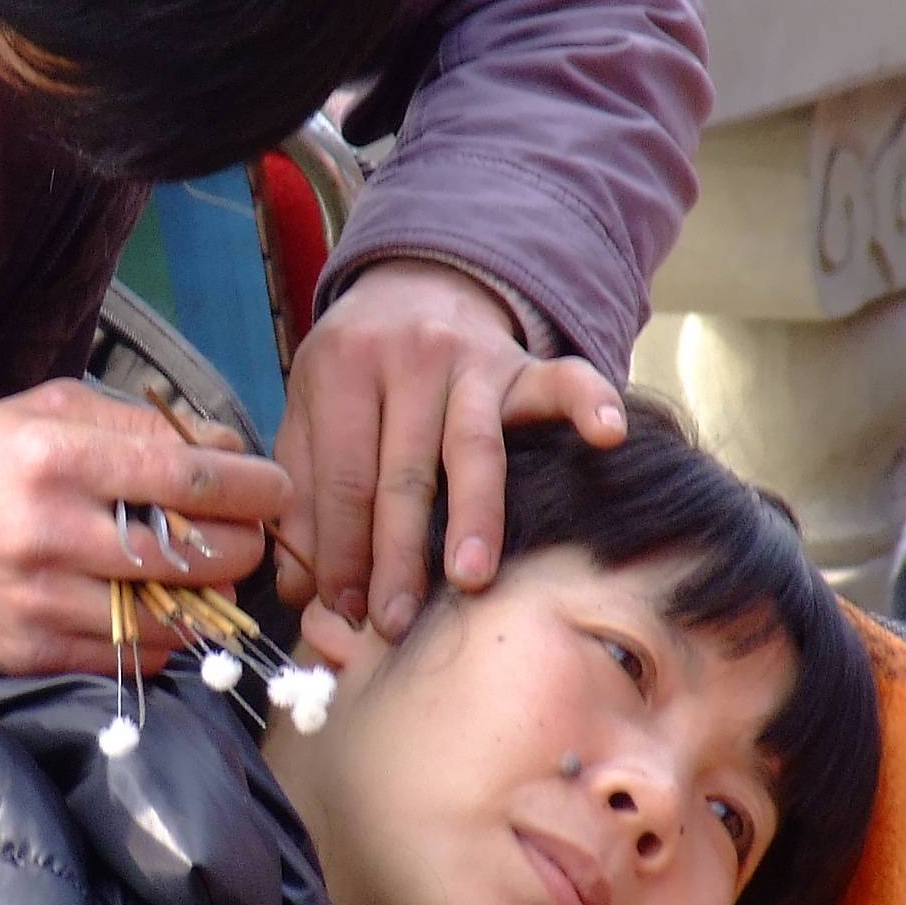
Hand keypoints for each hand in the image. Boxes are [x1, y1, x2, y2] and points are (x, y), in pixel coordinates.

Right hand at [0, 380, 292, 672]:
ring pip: (171, 616)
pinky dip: (162, 637)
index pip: (188, 479)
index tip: (276, 490)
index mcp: (56, 457)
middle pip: (193, 553)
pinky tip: (158, 609)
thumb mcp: (44, 413)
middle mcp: (51, 531)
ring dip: (207, 598)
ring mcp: (41, 601)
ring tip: (204, 573)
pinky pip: (131, 657)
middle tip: (244, 535)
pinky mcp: (32, 653)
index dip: (253, 488)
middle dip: (240, 545)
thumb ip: (138, 423)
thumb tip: (227, 448)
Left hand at [274, 259, 624, 638]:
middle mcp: (406, 358)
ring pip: (472, 446)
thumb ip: (303, 492)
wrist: (415, 284)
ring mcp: (470, 358)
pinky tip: (607, 435)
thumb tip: (298, 586)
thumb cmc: (357, 371)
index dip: (341, 550)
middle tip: (395, 620)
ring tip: (471, 577)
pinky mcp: (523, 361)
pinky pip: (563, 379)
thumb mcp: (310, 412)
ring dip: (473, 515)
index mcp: (340, 370)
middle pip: (402, 471)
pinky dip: (588, 403)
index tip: (345, 608)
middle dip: (398, 554)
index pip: (341, 477)